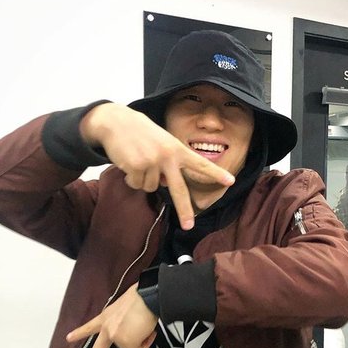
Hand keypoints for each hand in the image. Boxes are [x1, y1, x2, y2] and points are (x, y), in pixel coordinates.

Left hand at [67, 284, 157, 347]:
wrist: (148, 297)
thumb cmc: (141, 298)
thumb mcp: (125, 310)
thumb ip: (122, 323)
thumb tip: (134, 334)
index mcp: (106, 317)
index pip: (91, 326)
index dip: (80, 333)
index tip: (68, 338)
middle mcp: (107, 328)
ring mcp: (115, 337)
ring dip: (140, 340)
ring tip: (146, 326)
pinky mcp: (126, 343)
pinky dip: (145, 343)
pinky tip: (149, 332)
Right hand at [80, 103, 234, 229]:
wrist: (116, 121)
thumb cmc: (141, 133)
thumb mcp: (162, 143)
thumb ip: (169, 163)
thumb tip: (166, 185)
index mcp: (178, 149)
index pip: (200, 164)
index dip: (216, 173)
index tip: (231, 181)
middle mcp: (168, 156)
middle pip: (179, 189)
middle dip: (185, 210)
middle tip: (189, 226)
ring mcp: (152, 162)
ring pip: (151, 187)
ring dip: (143, 179)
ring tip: (138, 160)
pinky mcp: (137, 167)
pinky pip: (137, 184)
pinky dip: (131, 177)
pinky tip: (128, 162)